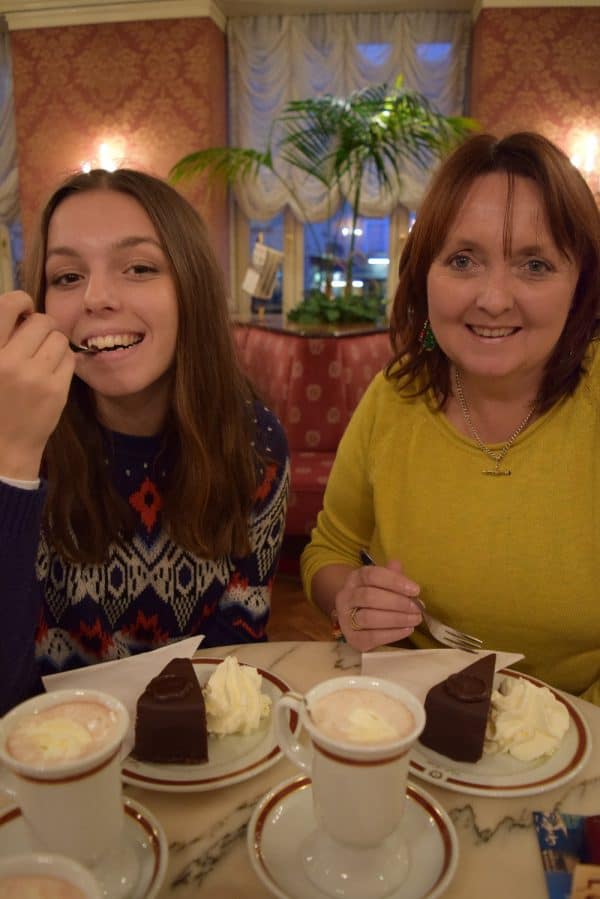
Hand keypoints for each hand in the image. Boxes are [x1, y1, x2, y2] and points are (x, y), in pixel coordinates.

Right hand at [0, 291, 74, 478]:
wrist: (3, 447)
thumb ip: (0, 337)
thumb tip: (23, 308)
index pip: (8, 304)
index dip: (21, 301)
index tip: (25, 311)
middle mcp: (6, 360)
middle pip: (41, 321)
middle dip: (43, 327)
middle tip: (37, 341)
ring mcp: (32, 375)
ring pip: (59, 338)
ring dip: (55, 344)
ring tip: (43, 359)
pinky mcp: (54, 389)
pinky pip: (69, 358)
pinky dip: (64, 361)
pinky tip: (52, 373)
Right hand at [334, 559, 422, 650]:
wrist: (355, 619)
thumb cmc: (374, 597)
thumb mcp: (382, 583)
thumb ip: (391, 575)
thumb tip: (398, 566)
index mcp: (354, 579)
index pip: (371, 575)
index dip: (394, 581)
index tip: (416, 590)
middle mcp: (345, 597)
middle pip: (369, 597)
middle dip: (397, 603)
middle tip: (417, 608)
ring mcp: (345, 619)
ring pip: (368, 618)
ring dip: (396, 619)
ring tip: (415, 619)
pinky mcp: (352, 639)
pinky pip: (371, 637)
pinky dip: (392, 634)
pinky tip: (407, 630)